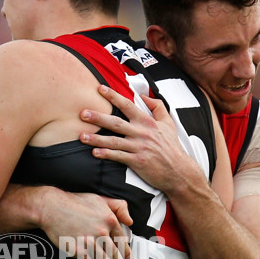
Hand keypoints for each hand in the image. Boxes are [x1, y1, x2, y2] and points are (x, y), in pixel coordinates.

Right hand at [39, 189, 131, 258]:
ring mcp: (90, 243)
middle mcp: (102, 232)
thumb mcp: (100, 199)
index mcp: (109, 219)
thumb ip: (119, 207)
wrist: (52, 208)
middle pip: (115, 254)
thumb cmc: (74, 202)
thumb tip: (130, 221)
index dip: (126, 252)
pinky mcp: (78, 251)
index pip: (122, 240)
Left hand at [80, 85, 196, 195]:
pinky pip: (118, 156)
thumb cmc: (171, 147)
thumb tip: (144, 96)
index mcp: (147, 122)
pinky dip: (106, 154)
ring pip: (114, 141)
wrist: (178, 170)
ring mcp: (138, 147)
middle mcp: (141, 133)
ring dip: (96, 139)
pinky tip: (95, 153)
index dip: (113, 95)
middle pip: (116, 122)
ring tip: (82, 136)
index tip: (100, 88)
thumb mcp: (168, 123)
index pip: (127, 105)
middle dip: (98, 117)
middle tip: (83, 113)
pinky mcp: (137, 161)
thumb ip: (157, 107)